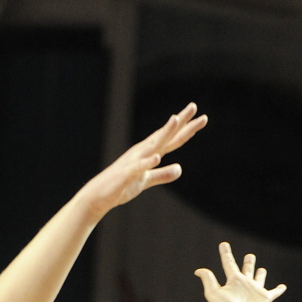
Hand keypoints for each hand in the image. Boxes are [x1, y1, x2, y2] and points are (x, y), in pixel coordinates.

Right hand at [81, 103, 206, 218]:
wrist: (99, 195)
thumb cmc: (122, 186)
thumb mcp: (147, 181)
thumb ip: (163, 175)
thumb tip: (179, 169)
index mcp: (149, 152)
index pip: (172, 139)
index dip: (187, 128)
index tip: (201, 117)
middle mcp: (143, 152)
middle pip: (166, 135)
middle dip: (180, 122)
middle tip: (194, 106)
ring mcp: (135, 161)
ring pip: (153, 145)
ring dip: (164, 132)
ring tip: (176, 120)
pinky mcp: (127, 174)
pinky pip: (138, 167)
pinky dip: (147, 162)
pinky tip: (156, 157)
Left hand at [195, 242, 285, 301]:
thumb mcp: (213, 292)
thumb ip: (208, 279)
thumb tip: (198, 271)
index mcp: (233, 280)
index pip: (229, 263)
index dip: (226, 253)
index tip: (223, 244)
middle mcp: (245, 284)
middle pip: (247, 269)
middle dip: (249, 262)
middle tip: (250, 256)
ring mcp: (255, 290)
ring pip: (259, 278)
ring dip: (261, 274)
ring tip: (261, 270)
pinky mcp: (265, 298)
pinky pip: (274, 292)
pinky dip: (278, 290)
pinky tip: (282, 287)